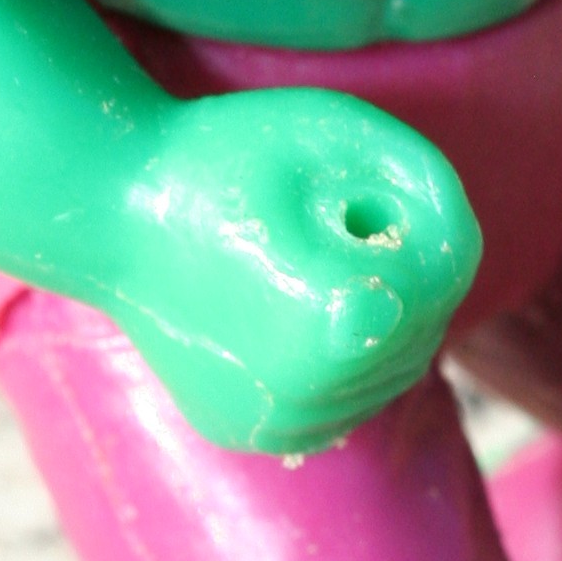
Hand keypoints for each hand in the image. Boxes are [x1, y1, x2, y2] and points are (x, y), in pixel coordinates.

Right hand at [113, 87, 481, 454]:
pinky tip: (289, 309)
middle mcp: (309, 398)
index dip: (405, 215)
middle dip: (394, 267)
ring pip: (387, 374)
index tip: (340, 189)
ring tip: (298, 263)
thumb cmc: (219, 155)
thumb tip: (456, 261)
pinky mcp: (247, 431)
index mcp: (338, 328)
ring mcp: (275, 424)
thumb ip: (427, 181)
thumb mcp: (337, 130)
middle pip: (421, 327)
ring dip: (371, 317)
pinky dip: (335, 358)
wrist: (105, 208)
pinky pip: (336, 401)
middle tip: (316, 221)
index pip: (442, 271)